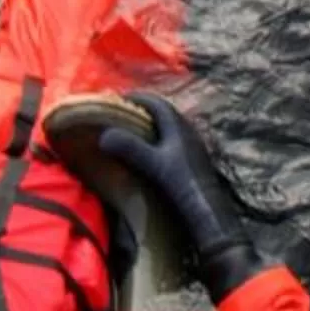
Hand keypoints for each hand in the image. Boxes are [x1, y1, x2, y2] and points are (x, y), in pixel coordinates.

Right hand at [94, 96, 261, 303]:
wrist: (207, 212)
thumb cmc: (181, 185)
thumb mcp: (152, 164)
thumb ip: (129, 148)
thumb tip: (103, 136)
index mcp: (177, 125)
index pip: (154, 102)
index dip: (134, 98)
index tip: (115, 100)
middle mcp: (186, 130)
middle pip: (161, 113)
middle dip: (140, 111)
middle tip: (120, 117)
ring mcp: (191, 146)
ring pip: (167, 128)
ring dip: (149, 127)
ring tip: (130, 135)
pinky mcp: (193, 161)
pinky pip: (171, 142)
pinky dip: (157, 142)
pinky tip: (149, 156)